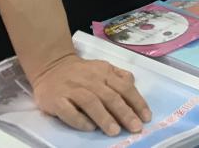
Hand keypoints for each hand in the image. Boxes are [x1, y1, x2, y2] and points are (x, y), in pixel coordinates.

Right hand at [30, 53, 149, 135]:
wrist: (51, 66)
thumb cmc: (82, 73)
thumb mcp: (104, 69)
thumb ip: (120, 77)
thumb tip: (134, 89)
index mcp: (105, 72)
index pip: (125, 87)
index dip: (137, 102)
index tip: (146, 118)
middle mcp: (90, 80)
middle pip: (110, 96)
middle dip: (125, 113)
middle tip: (135, 128)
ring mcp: (72, 89)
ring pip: (91, 102)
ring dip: (104, 117)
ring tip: (115, 131)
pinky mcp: (56, 99)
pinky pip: (69, 111)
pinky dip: (80, 120)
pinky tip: (89, 128)